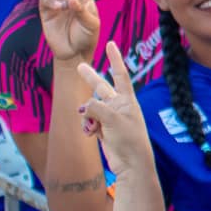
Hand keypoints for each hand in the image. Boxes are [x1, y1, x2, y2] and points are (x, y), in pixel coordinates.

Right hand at [75, 41, 152, 171]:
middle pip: (101, 88)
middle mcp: (119, 106)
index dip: (114, 59)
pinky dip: (87, 126)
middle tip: (79, 66)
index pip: (120, 75)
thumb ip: (95, 108)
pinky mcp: (103, 129)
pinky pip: (89, 122)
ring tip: (92, 128)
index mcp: (127, 100)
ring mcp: (110, 118)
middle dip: (90, 79)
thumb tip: (82, 108)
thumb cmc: (129, 141)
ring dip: (87, 117)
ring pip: (90, 109)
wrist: (131, 165)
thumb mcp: (112, 120)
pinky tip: (90, 134)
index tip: (110, 44)